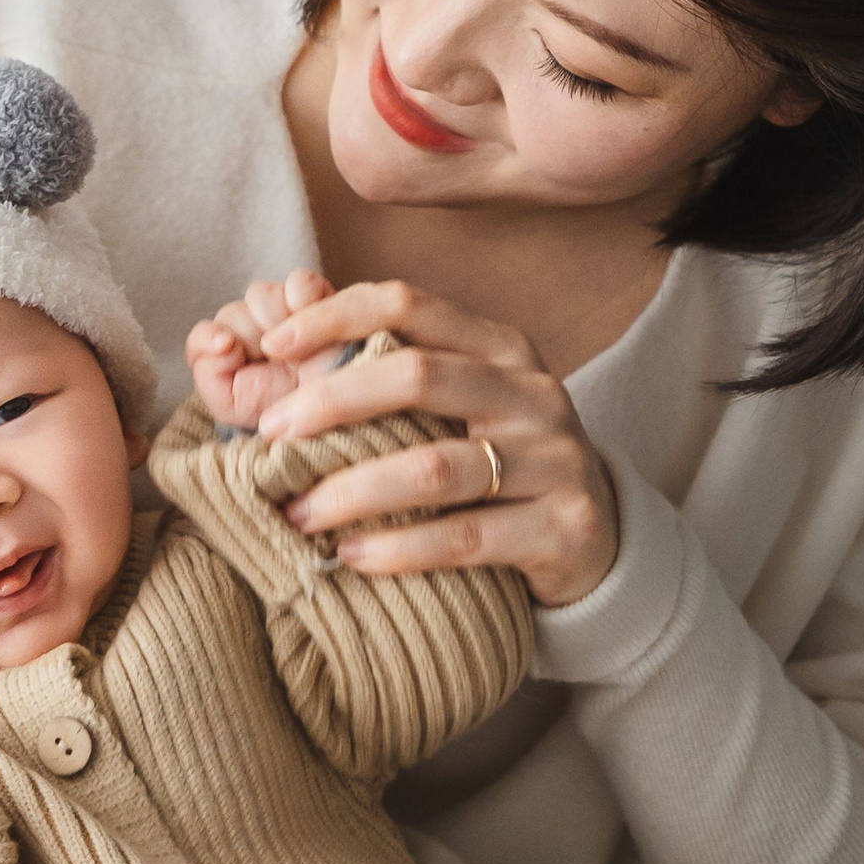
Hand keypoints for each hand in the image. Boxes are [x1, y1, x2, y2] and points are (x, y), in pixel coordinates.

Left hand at [186, 267, 336, 430]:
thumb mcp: (236, 407)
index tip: (228, 348)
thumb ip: (209, 375)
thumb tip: (221, 340)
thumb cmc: (287, 414)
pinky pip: (298, 281)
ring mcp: (284, 311)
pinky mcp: (316, 298)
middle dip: (249, 338)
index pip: (204, 334)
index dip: (211, 337)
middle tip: (275, 363)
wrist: (335, 414)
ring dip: (276, 321)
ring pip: (260, 294)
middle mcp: (253, 329)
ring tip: (297, 352)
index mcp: (231, 353)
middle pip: (231, 312)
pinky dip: (302, 299)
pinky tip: (314, 329)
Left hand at [250, 278, 620, 610]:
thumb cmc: (499, 465)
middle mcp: (532, 393)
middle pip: (417, 376)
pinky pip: (467, 537)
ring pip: (436, 467)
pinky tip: (352, 558)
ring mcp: (554, 459)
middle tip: (268, 436)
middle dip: (330, 403)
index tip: (272, 343)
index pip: (409, 305)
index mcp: (500, 348)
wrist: (594, 541)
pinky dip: (400, 548)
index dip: (335, 317)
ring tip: (297, 513)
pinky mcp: (565, 526)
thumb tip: (285, 342)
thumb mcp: (463, 407)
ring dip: (354, 491)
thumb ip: (397, 375)